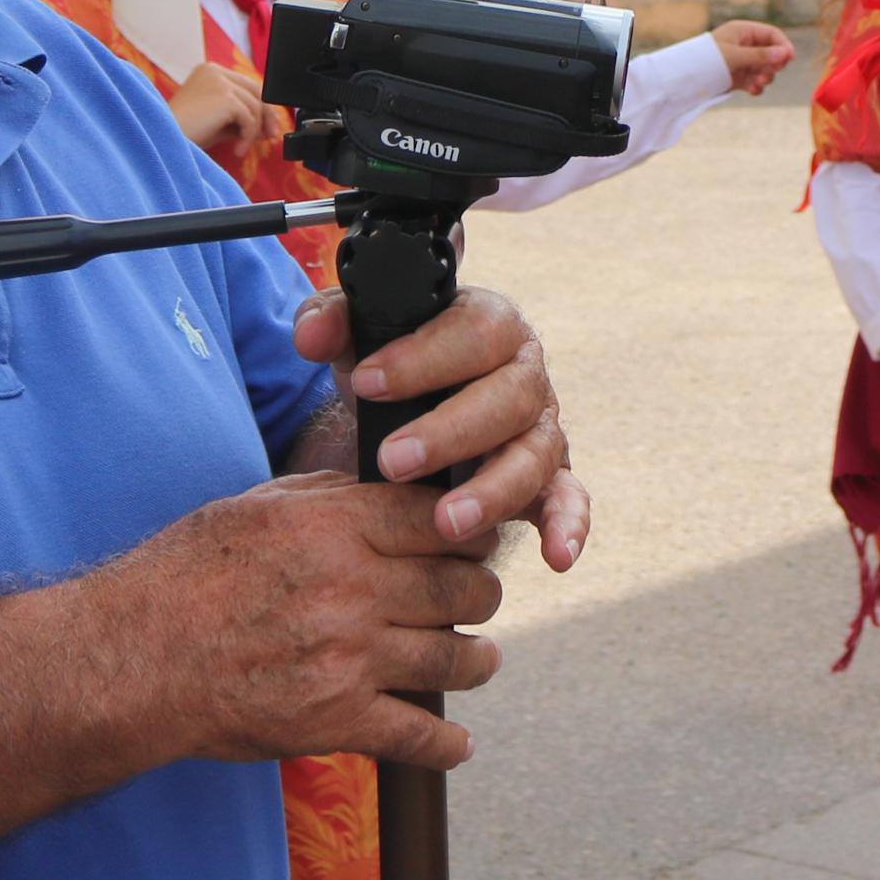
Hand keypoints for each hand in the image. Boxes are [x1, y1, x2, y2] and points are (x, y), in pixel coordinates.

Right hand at [122, 474, 508, 773]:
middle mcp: (353, 588)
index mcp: (335, 528)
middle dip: (480, 592)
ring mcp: (349, 658)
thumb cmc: (185, 574)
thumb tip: (386, 483)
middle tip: (480, 596)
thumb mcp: (255, 508)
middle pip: (462, 587)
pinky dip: (447, 744)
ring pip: (453, 658)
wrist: (134, 659)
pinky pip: (416, 735)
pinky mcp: (335, 720)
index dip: (471, 528)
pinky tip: (459, 744)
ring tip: (482, 659)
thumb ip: (329, 496)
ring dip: (478, 661)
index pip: (440, 519)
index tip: (477, 538)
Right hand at [167, 64, 266, 158]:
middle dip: (266, 115)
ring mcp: (219, 81)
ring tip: (241, 148)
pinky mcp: (224, 96)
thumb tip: (266, 126)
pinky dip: (248, 137)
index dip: (259, 105)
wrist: (162, 141)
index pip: (245, 84)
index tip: (265, 127)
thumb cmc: (184, 134)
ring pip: (254, 106)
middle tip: (269, 137)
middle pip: (255, 90)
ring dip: (253, 131)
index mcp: (209, 72)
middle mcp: (214, 71)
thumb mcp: (216, 123)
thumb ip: (240, 119)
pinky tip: (238, 151)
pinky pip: (249, 118)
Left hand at [293, 285, 585, 569]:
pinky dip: (568, 526)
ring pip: (535, 454)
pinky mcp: (550, 479)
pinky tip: (555, 556)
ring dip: (494, 490)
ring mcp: (541, 428)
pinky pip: (569, 501)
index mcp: (488, 323)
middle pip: (509, 396)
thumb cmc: (392, 369)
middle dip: (450, 432)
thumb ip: (331, 324)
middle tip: (391, 460)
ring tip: (445, 522)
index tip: (366, 383)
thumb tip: (310, 335)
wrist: (416, 411)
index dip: (422, 359)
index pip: (471, 332)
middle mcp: (525, 373)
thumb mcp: (359, 342)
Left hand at [708, 22, 794, 95]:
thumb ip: (760, 55)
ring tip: (757, 83)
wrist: (685, 77)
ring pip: (765, 69)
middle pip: (772, 54)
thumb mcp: (734, 55)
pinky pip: (755, 81)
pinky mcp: (738, 77)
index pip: (771, 35)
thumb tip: (785, 54)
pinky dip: (756, 86)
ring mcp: (742, 62)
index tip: (790, 58)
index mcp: (743, 32)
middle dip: (773, 65)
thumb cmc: (707, 58)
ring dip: (765, 77)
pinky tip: (752, 90)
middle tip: (769, 73)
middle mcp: (745, 45)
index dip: (782, 45)